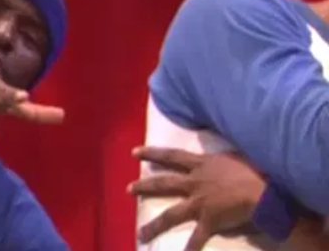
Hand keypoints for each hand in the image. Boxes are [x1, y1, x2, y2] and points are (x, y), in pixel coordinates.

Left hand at [128, 147, 265, 249]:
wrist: (265, 191)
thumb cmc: (255, 170)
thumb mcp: (233, 158)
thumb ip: (220, 160)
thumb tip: (219, 158)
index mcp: (201, 165)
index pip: (172, 156)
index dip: (153, 153)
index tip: (134, 152)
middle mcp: (195, 183)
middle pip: (164, 184)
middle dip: (145, 186)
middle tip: (128, 189)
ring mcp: (199, 203)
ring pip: (171, 214)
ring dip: (155, 225)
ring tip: (140, 233)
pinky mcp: (209, 220)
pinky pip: (197, 237)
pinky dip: (191, 248)